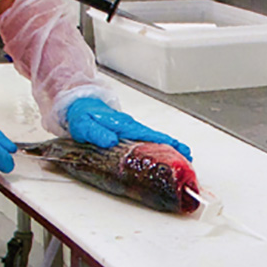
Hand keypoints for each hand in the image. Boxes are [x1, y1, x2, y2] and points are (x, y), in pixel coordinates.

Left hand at [64, 98, 191, 159]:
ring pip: (152, 141)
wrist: (77, 105)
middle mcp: (131, 127)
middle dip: (174, 148)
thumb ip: (96, 132)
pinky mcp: (127, 135)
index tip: (180, 151)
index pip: (150, 135)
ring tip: (181, 161)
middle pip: (157, 139)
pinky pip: (145, 142)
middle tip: (188, 159)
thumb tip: (110, 141)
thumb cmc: (82, 115)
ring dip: (167, 150)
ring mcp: (130, 131)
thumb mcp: (85, 125)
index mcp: (124, 125)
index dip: (166, 144)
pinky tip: (160, 156)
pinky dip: (156, 148)